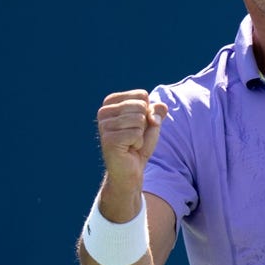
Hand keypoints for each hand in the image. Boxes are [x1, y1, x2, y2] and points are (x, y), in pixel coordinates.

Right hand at [96, 90, 167, 218]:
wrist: (131, 169)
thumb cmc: (140, 143)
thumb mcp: (152, 123)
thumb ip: (157, 110)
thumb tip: (161, 107)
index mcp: (111, 102)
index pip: (141, 95)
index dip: (148, 112)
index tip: (138, 125)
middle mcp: (103, 111)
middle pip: (140, 106)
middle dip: (145, 124)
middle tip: (135, 136)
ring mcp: (104, 125)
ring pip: (138, 120)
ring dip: (141, 134)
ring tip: (131, 142)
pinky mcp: (108, 139)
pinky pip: (136, 134)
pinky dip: (138, 143)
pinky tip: (129, 149)